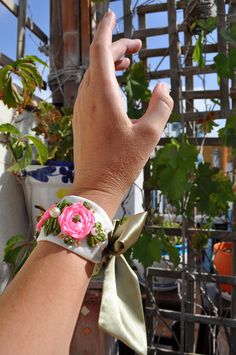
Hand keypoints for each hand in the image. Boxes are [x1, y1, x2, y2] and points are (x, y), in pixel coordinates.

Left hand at [71, 11, 172, 217]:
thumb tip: (164, 86)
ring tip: (127, 61)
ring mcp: (81, 109)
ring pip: (93, 75)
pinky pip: (89, 90)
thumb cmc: (121, 164)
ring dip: (109, 64)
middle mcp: (88, 98)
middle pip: (98, 61)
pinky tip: (114, 85)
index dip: (107, 30)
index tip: (112, 15)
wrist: (95, 186)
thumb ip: (161, 106)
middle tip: (137, 47)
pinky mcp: (80, 119)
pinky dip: (102, 80)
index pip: (100, 51)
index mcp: (103, 97)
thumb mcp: (150, 134)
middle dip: (116, 48)